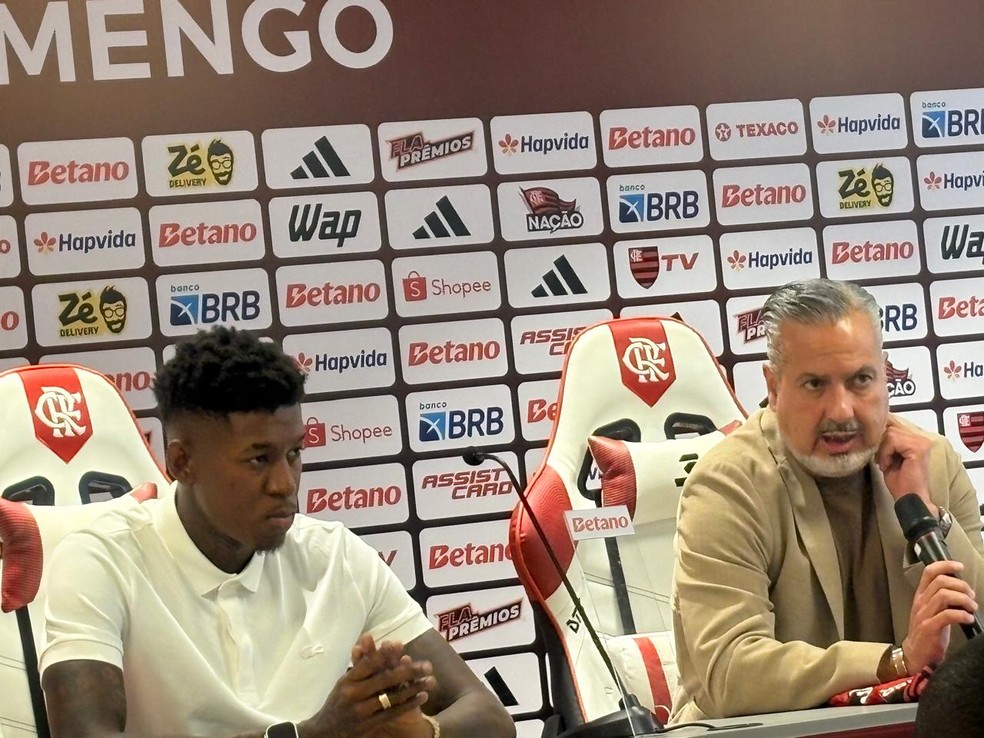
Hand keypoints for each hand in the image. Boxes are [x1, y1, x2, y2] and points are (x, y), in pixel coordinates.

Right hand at [299, 633, 436, 737]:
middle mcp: (354, 694)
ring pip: (392, 697)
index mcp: (348, 680)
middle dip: (409, 671)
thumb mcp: (344, 682)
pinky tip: (421, 697)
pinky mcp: (369, 725)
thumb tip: (372, 642)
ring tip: (430, 680)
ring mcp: (362, 710)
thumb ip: (360, 667)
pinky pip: (392, 713)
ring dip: (414, 688)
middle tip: (428, 666)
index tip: (401, 644)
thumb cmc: (338, 702)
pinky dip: (408, 704)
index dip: (385, 654)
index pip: (368, 663)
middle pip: (385, 679)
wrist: (324, 732)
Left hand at [876, 415, 934, 513]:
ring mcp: (922, 442)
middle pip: (890, 428)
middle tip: (884, 461)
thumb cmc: (900, 481)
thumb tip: (874, 427)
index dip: (880, 436)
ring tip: (887, 464)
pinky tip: (889, 465)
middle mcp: (921, 438)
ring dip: (883, 451)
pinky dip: (886, 454)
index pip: (893, 424)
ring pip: (890, 434)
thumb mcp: (888, 456)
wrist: (909, 499)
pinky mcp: (918, 448)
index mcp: (916, 439)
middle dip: (881, 446)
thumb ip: (886, 441)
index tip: (878, 452)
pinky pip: (892, 441)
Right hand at [902, 560, 978, 672]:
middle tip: (971, 595)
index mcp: (921, 595)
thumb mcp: (932, 611)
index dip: (945, 565)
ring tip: (972, 607)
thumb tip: (962, 589)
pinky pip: (948, 615)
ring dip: (964, 599)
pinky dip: (962, 615)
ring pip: (944, 595)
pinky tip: (969, 619)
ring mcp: (924, 614)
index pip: (929, 572)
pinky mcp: (929, 627)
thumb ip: (942, 599)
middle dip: (961, 585)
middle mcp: (921, 601)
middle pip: (940, 582)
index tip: (960, 566)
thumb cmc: (928, 631)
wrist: (916, 654)